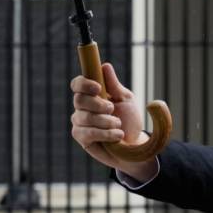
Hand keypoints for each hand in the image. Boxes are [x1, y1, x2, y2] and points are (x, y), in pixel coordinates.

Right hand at [70, 63, 156, 179]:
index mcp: (92, 94)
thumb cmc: (129, 120)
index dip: (84, 84)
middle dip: (98, 105)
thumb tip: (105, 66)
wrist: (134, 145)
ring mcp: (80, 122)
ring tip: (118, 125)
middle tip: (112, 109)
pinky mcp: (81, 137)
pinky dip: (105, 133)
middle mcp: (82, 107)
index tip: (98, 88)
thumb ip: (114, 85)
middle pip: (79, 100)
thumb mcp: (125, 100)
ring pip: (84, 117)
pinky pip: (87, 132)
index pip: (77, 84)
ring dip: (105, 121)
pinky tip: (117, 135)